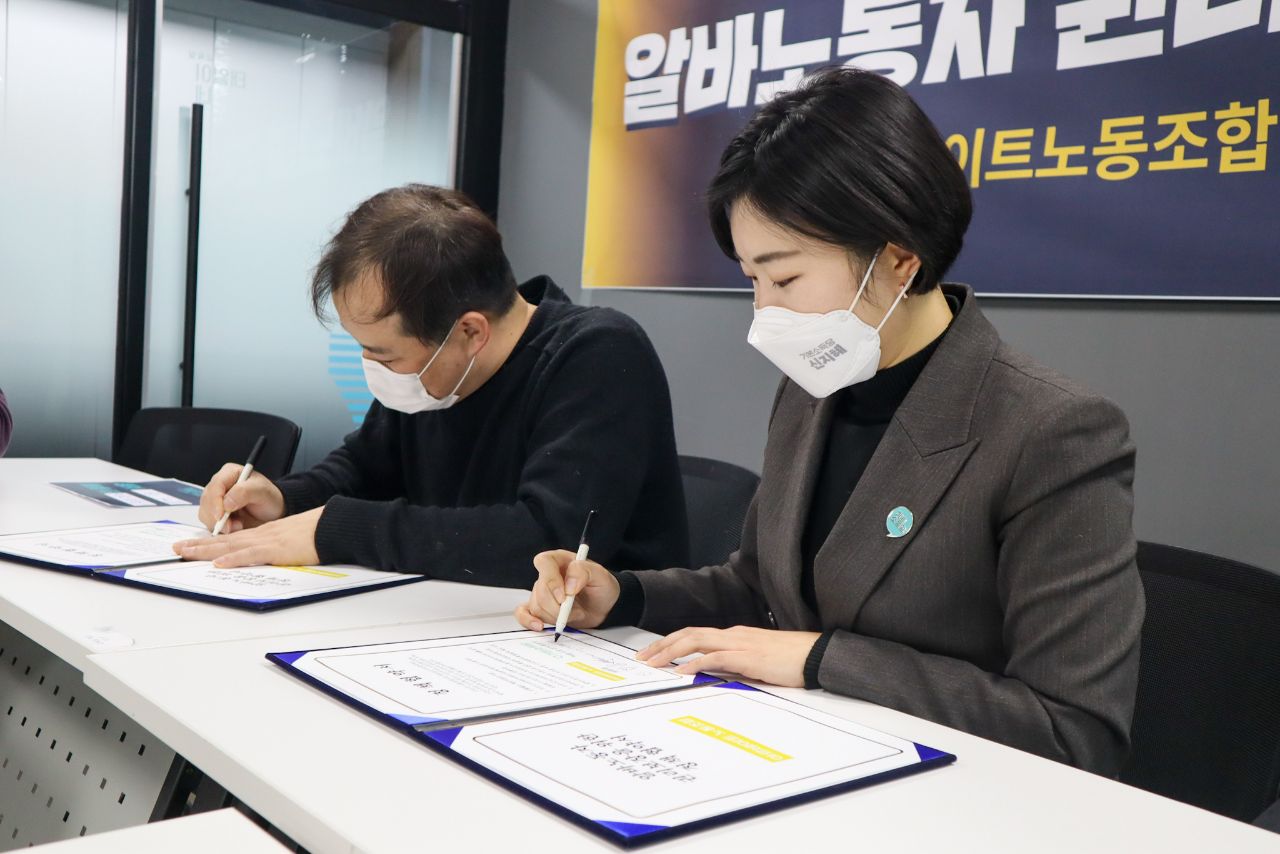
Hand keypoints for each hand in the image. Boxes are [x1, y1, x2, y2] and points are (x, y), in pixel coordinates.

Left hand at [172, 507, 322, 566]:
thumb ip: (276, 546)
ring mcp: (267, 541)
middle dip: (198, 545)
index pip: (231, 538)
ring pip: (230, 545)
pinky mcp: (276, 550)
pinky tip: (219, 563)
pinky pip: (250, 554)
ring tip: (186, 553)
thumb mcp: (290, 539)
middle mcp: (260, 535)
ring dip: (206, 550)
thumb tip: (266, 556)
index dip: (209, 542)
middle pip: (224, 540)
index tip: (192, 546)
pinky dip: (233, 559)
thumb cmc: (316, 533)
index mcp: (264, 534)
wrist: (332, 526)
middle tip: (177, 549)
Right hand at [197, 463, 285, 532]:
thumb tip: (226, 503)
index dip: (215, 501)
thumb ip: (245, 492)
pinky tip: (234, 528)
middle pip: (207, 500)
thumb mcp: (262, 491)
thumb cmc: (269, 498)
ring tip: (238, 525)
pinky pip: (209, 522)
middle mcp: (219, 485)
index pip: (215, 486)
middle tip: (233, 525)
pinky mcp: (214, 514)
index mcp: (229, 473)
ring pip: (205, 513)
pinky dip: (219, 528)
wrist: (272, 512)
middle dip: (217, 516)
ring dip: (219, 524)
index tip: (221, 516)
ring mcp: (215, 500)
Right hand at [515, 549, 620, 630]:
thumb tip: (568, 586)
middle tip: (576, 610)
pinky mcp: (539, 609)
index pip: (544, 562)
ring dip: (556, 616)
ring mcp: (541, 592)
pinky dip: (528, 621)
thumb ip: (584, 572)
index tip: (564, 597)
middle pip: (540, 590)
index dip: (551, 581)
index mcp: (559, 560)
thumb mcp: (601, 575)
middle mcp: (547, 575)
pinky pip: (523, 613)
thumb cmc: (601, 587)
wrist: (604, 607)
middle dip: (557, 606)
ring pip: (537, 605)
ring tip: (574, 614)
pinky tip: (539, 626)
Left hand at [636, 626, 820, 687]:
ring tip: (653, 664)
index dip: (670, 642)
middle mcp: (732, 635)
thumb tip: (714, 675)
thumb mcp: (757, 662)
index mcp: (734, 635)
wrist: (816, 654)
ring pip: (696, 641)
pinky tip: (682, 672)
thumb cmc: (791, 660)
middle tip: (642, 659)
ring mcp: (740, 643)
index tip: (652, 654)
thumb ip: (736, 664)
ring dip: (671, 652)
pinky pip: (715, 658)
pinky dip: (695, 663)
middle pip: (688, 634)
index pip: (694, 635)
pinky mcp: (748, 657)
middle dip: (661, 646)